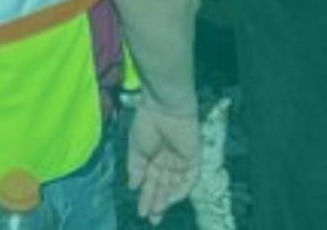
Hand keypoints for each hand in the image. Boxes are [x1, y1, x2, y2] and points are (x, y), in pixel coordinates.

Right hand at [126, 94, 200, 223]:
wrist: (164, 107)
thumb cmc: (147, 123)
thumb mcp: (135, 147)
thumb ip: (135, 168)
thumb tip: (133, 187)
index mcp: (153, 157)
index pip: (150, 181)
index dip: (146, 196)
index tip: (141, 212)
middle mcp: (167, 161)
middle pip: (163, 186)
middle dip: (156, 202)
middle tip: (151, 218)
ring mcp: (181, 161)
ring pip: (174, 185)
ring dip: (166, 199)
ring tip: (157, 212)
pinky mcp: (193, 159)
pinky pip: (188, 179)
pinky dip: (180, 190)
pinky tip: (170, 200)